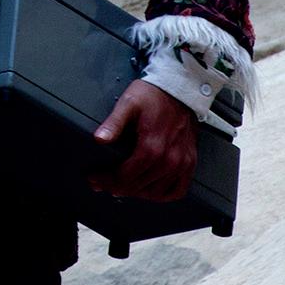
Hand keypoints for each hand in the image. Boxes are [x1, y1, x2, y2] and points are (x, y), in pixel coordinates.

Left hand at [89, 80, 196, 201]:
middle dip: (116, 187)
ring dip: (137, 194)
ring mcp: (182, 163)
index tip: (94, 179)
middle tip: (102, 184)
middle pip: (138, 186)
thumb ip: (114, 123)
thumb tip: (99, 139)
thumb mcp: (128, 104)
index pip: (125, 176)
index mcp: (152, 147)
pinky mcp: (190, 162)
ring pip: (156, 193)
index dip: (107, 180)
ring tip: (121, 188)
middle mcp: (169, 159)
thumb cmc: (153, 95)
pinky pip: (178, 189)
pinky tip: (149, 192)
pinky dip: (162, 195)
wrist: (180, 89)